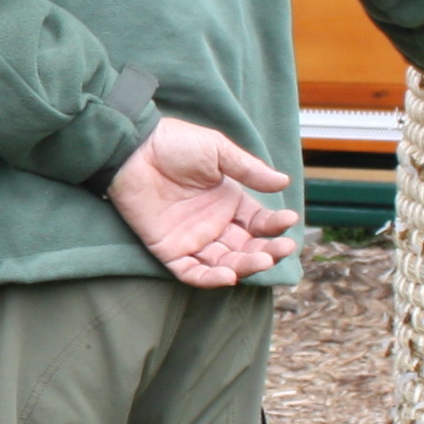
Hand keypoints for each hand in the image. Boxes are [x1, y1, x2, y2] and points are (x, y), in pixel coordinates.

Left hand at [105, 117, 300, 286]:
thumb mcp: (218, 151)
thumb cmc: (175, 143)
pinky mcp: (168, 250)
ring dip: (245, 266)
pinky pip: (191, 272)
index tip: (288, 222)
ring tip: (261, 260)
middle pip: (247, 248)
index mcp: (229, 202)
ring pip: (224, 263)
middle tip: (281, 250)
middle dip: (267, 252)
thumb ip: (249, 169)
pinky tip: (229, 276)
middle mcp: (214, 224)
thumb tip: (283, 181)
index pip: (259, 223)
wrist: (134, 148)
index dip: (275, 226)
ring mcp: (192, 239)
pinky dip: (209, 279)